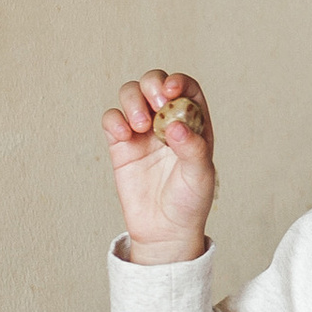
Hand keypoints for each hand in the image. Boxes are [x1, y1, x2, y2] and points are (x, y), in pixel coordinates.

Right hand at [104, 71, 216, 264]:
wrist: (164, 231)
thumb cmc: (189, 202)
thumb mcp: (200, 175)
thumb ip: (192, 148)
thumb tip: (175, 125)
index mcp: (193, 123)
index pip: (186, 88)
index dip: (178, 81)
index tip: (171, 89)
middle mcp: (167, 121)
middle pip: (155, 83)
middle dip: (152, 84)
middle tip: (156, 104)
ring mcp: (142, 131)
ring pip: (131, 94)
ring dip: (132, 100)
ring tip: (140, 126)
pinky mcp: (120, 144)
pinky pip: (111, 119)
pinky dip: (114, 120)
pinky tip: (124, 135)